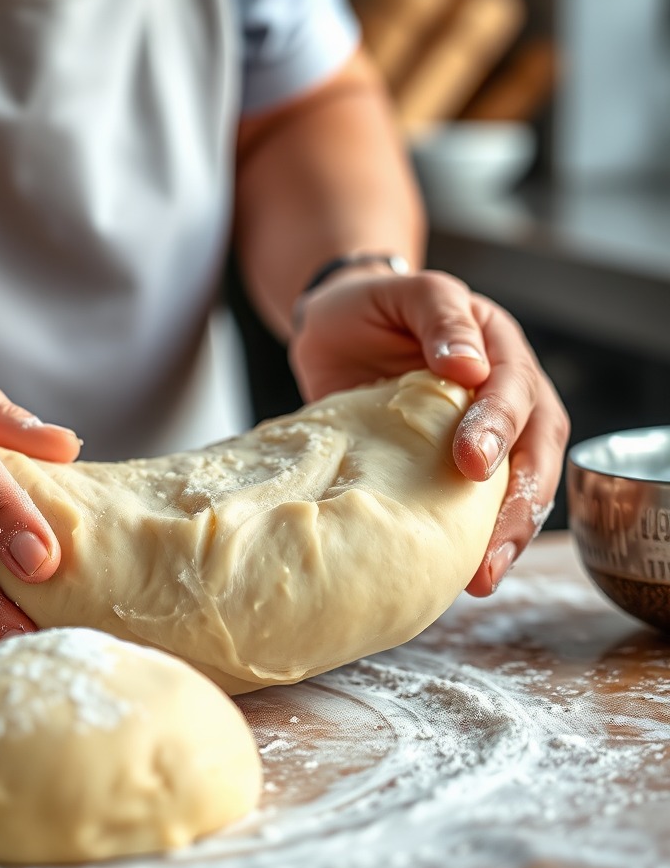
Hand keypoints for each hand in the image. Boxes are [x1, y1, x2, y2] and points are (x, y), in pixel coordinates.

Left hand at [288, 267, 569, 594]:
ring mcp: (479, 430)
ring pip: (516, 483)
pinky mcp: (446, 463)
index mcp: (497, 347)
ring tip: (484, 575)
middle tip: (490, 546)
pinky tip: (462, 571)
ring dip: (505, 532)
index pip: (514, 391)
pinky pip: (474, 502)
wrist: (335, 325)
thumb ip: (439, 316)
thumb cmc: (370, 305)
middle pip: (533, 448)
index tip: (471, 464)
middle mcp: (501, 392)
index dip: (497, 429)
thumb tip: (469, 366)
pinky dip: (472, 536)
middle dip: (518, 501)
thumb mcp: (404, 291)